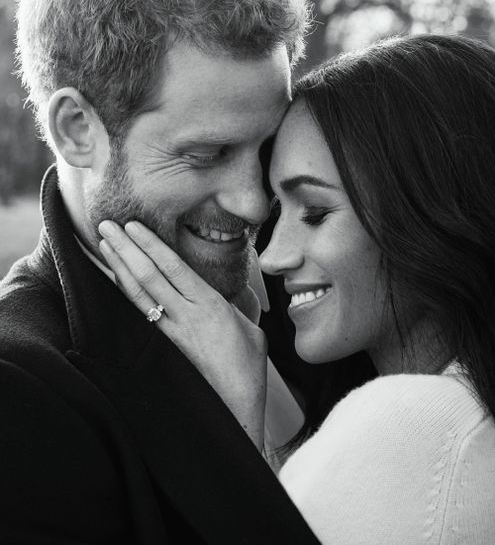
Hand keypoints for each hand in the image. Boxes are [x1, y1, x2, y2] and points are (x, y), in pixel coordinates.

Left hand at [98, 220, 267, 449]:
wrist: (235, 408)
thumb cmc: (248, 368)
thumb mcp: (251, 328)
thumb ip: (236, 304)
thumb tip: (227, 291)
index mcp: (211, 306)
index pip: (174, 267)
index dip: (151, 245)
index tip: (133, 226)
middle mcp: (187, 315)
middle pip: (150, 276)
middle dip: (126, 248)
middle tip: (107, 225)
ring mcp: (173, 332)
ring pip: (140, 294)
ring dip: (120, 267)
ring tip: (104, 244)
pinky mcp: (166, 346)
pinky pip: (142, 313)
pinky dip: (127, 293)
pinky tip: (117, 279)